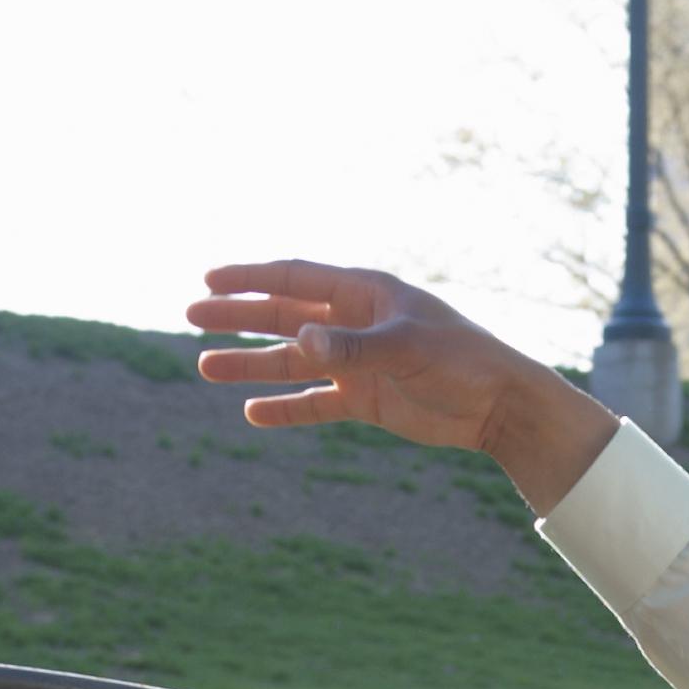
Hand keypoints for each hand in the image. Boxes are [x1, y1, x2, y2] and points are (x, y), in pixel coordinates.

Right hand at [186, 261, 624, 512]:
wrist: (499, 405)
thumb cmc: (462, 359)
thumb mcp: (407, 347)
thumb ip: (353, 345)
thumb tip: (302, 338)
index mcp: (363, 293)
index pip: (295, 277)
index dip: (250, 276)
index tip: (208, 279)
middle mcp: (353, 323)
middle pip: (282, 314)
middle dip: (237, 316)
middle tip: (190, 316)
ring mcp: (356, 362)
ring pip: (291, 360)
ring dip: (251, 363)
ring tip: (205, 367)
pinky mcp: (365, 400)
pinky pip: (314, 402)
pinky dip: (285, 407)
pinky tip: (253, 412)